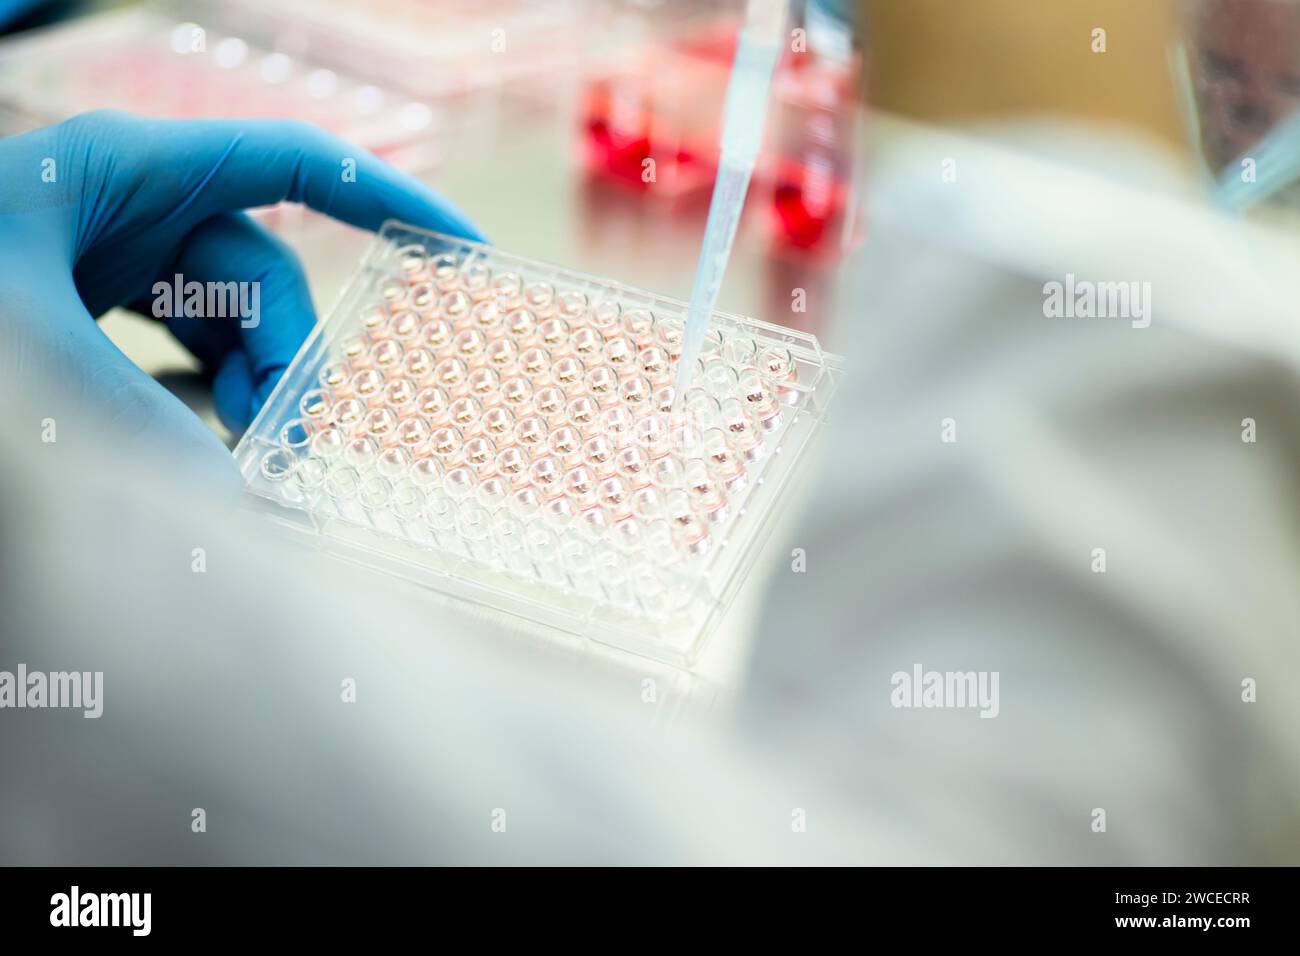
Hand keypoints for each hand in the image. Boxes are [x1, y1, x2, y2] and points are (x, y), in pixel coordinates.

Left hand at [0, 110, 483, 473]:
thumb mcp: (32, 351)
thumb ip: (138, 426)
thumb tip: (234, 517)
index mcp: (129, 172)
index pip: (296, 166)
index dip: (387, 201)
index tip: (458, 254)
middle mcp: (133, 212)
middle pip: (264, 280)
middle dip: (286, 362)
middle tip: (293, 446)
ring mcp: (112, 264)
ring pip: (224, 328)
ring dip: (244, 395)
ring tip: (246, 461)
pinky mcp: (94, 312)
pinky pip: (179, 354)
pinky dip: (197, 405)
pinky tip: (201, 452)